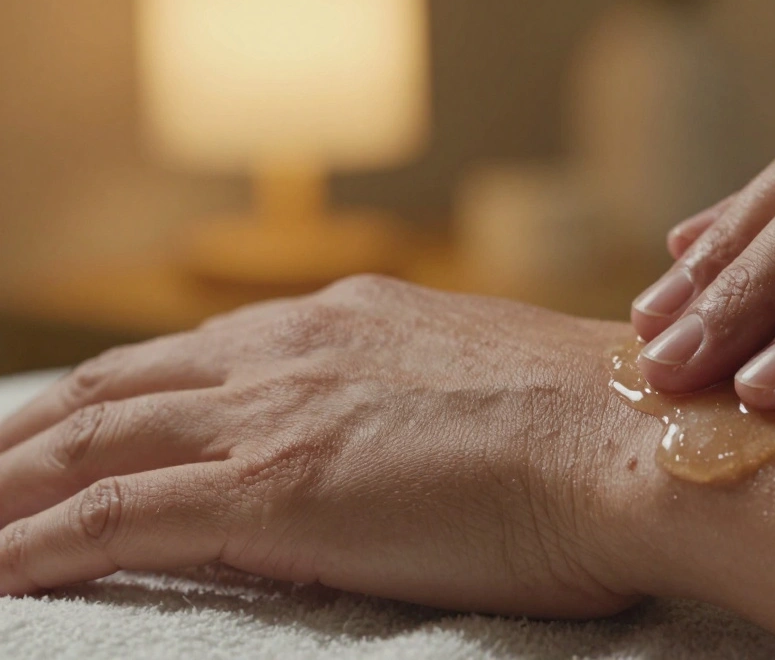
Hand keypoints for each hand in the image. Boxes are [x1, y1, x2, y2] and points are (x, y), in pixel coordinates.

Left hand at [0, 277, 651, 617]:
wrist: (623, 438)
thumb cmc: (594, 424)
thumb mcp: (490, 388)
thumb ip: (423, 400)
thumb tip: (405, 438)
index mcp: (350, 320)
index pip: (198, 355)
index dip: (127, 390)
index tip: (85, 422)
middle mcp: (293, 349)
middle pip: (119, 385)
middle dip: (37, 431)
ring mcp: (272, 415)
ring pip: (89, 440)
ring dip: (8, 483)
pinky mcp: (266, 491)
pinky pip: (107, 519)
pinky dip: (33, 545)